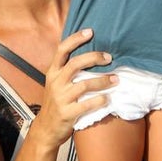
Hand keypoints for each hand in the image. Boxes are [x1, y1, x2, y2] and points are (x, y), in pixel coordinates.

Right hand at [31, 29, 116, 148]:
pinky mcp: (67, 113)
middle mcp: (55, 83)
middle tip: (109, 57)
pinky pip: (87, 104)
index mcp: (53, 73)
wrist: (46, 129)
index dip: (75, 39)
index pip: (62, 50)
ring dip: (103, 81)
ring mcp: (60, 98)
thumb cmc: (56, 103)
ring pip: (84, 84)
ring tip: (116, 79)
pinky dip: (99, 100)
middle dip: (94, 57)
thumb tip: (90, 55)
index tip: (90, 32)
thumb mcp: (56, 84)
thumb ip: (67, 71)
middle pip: (75, 63)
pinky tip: (108, 98)